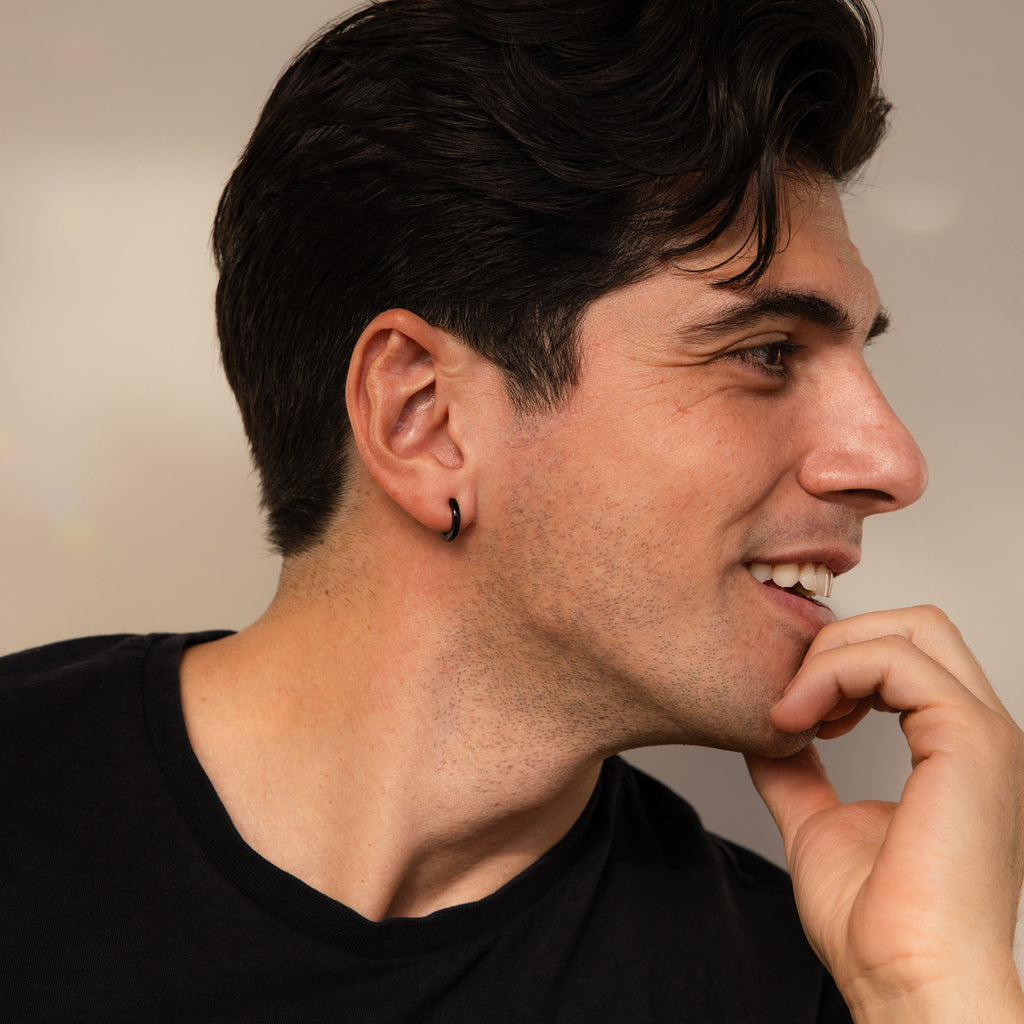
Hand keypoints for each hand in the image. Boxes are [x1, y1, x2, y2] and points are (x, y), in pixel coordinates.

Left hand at [746, 606, 1023, 1022]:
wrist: (906, 982)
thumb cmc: (877, 926)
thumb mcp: (818, 822)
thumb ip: (797, 770)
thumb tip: (767, 731)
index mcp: (953, 750)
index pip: (906, 654)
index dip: (839, 663)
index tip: (791, 711)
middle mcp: (976, 734)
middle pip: (914, 625)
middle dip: (839, 643)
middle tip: (794, 700)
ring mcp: (982, 733)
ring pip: (910, 628)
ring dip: (831, 656)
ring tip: (792, 712)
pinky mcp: (970, 740)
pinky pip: (896, 659)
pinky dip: (834, 673)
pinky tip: (800, 719)